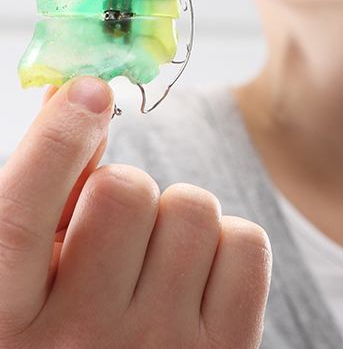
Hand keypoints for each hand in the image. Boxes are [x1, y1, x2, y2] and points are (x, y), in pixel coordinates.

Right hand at [0, 77, 271, 347]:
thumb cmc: (69, 324)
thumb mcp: (34, 269)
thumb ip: (47, 188)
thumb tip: (76, 92)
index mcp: (9, 319)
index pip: (20, 216)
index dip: (57, 138)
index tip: (89, 91)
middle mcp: (79, 341)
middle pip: (126, 192)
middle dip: (126, 189)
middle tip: (119, 228)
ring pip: (193, 209)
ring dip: (178, 218)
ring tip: (157, 260)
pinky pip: (247, 244)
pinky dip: (228, 245)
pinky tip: (200, 277)